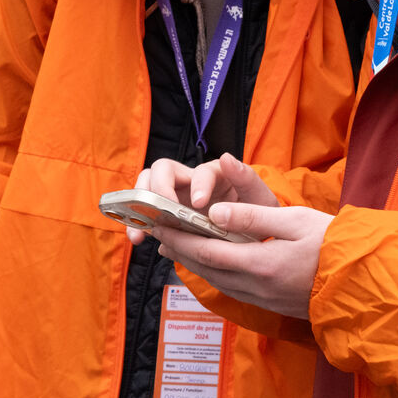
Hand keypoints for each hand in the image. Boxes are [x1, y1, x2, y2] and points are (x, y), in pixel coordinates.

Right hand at [126, 153, 278, 245]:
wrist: (249, 236)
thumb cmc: (256, 213)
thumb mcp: (261, 199)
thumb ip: (247, 180)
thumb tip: (227, 158)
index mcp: (215, 173)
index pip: (201, 171)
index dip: (198, 185)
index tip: (200, 204)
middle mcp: (190, 180)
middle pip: (162, 169)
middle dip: (157, 189)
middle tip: (162, 214)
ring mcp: (174, 195)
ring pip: (146, 186)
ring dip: (138, 206)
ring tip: (140, 232)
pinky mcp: (164, 213)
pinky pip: (144, 211)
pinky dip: (137, 223)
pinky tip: (139, 239)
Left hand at [142, 154, 329, 319]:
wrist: (364, 284)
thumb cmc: (334, 246)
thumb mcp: (295, 221)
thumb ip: (252, 217)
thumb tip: (215, 211)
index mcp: (260, 263)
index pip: (207, 250)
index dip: (179, 237)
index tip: (158, 224)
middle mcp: (256, 286)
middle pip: (205, 268)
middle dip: (179, 249)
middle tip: (157, 232)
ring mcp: (263, 298)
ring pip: (216, 280)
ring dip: (192, 262)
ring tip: (174, 246)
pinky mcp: (270, 303)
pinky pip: (231, 287)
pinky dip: (212, 272)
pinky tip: (209, 263)